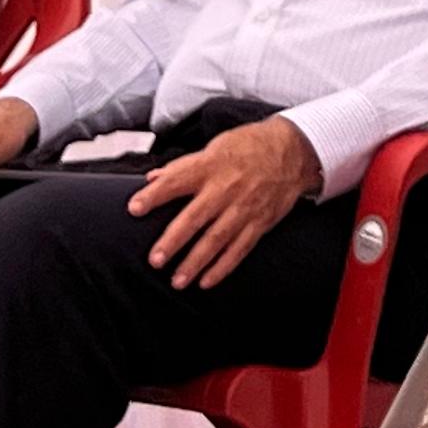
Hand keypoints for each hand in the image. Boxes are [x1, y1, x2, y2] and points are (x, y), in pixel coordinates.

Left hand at [130, 117, 322, 290]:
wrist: (294, 150)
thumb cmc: (249, 146)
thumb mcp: (216, 146)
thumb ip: (183, 165)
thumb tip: (153, 178)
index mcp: (211, 165)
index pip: (177, 180)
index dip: (154, 194)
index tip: (134, 208)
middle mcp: (226, 188)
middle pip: (195, 217)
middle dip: (174, 240)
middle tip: (155, 260)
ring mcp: (244, 207)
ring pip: (216, 239)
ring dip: (195, 262)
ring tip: (177, 280)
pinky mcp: (260, 222)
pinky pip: (240, 248)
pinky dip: (223, 267)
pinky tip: (207, 281)